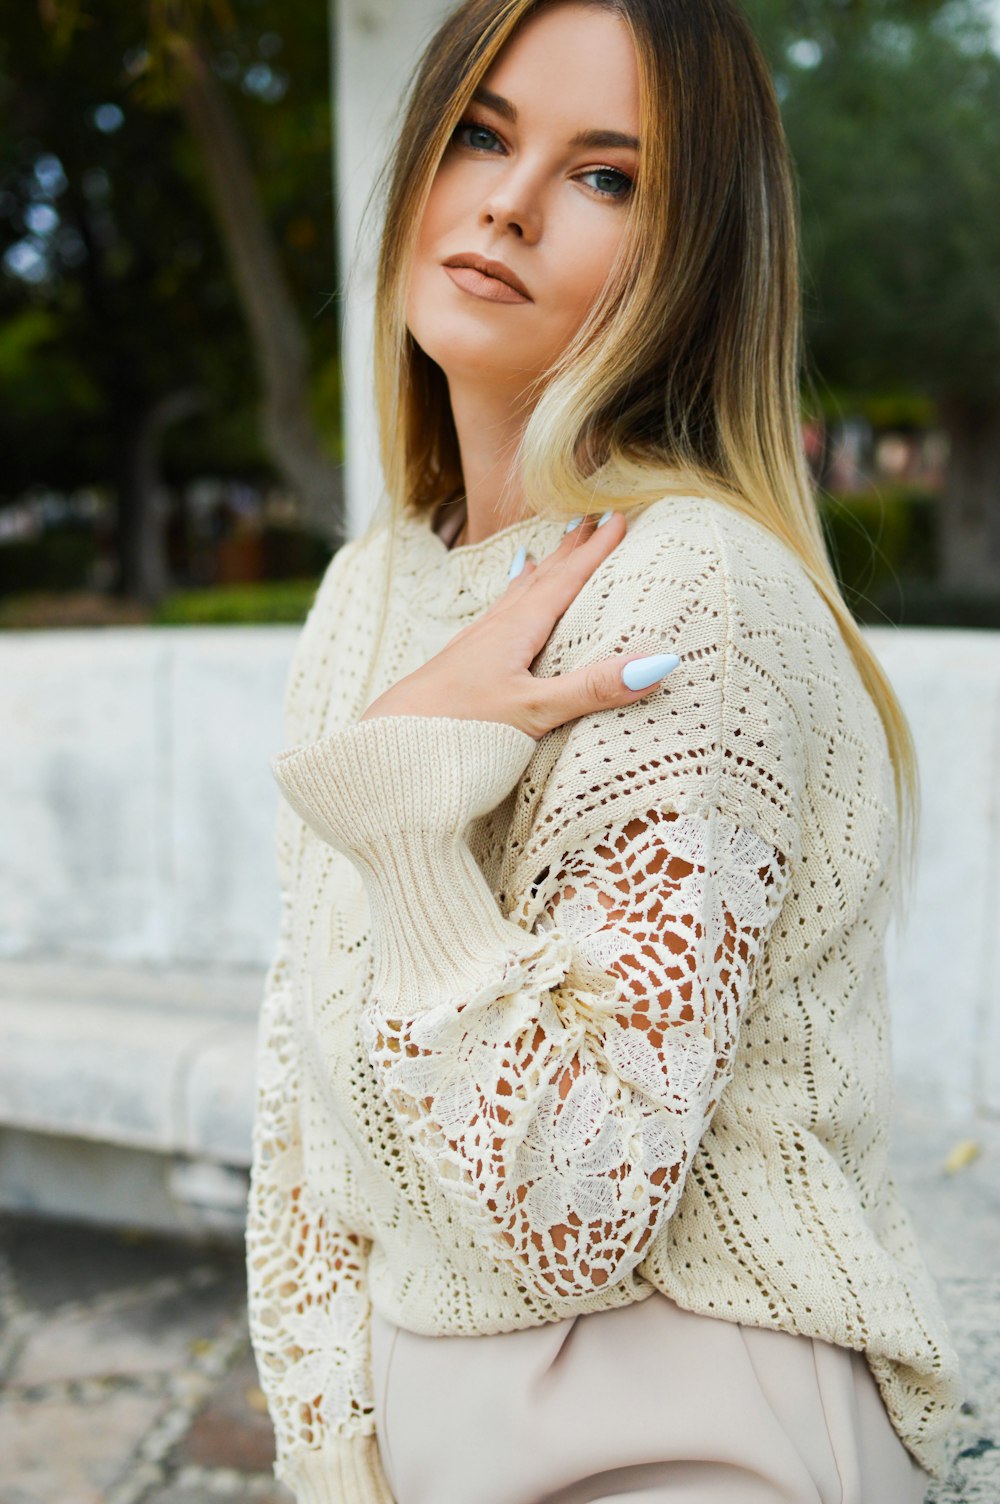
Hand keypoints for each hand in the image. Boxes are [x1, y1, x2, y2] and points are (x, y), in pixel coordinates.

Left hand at [358, 511, 679, 740]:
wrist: (386, 747)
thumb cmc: (459, 731)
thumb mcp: (534, 711)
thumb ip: (594, 688)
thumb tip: (659, 662)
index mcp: (516, 631)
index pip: (565, 581)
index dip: (594, 552)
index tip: (618, 518)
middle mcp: (493, 630)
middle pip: (540, 579)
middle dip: (569, 551)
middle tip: (592, 519)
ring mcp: (472, 646)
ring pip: (513, 597)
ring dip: (538, 573)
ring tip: (546, 553)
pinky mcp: (457, 667)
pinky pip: (494, 619)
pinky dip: (508, 603)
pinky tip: (499, 613)